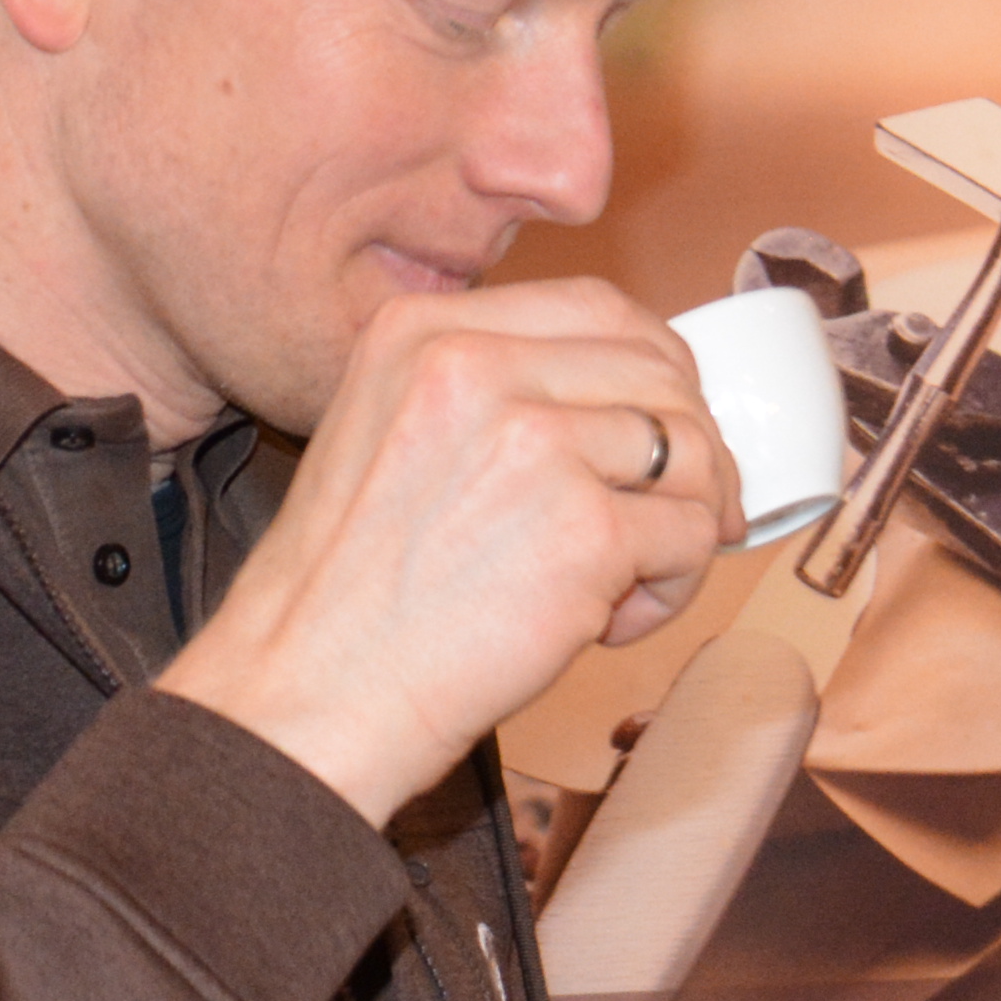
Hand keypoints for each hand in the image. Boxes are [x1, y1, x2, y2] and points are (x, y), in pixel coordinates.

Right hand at [161, 282, 736, 823]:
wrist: (308, 691)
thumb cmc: (350, 596)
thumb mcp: (391, 435)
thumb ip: (494, 396)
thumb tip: (641, 407)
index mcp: (424, 330)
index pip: (599, 309)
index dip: (656, 372)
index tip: (662, 433)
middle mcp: (477, 364)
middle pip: (661, 376)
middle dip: (689, 456)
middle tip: (668, 526)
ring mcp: (534, 441)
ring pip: (693, 455)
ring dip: (680, 529)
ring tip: (617, 590)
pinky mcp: (584, 528)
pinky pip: (693, 537)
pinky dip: (671, 591)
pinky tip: (603, 626)